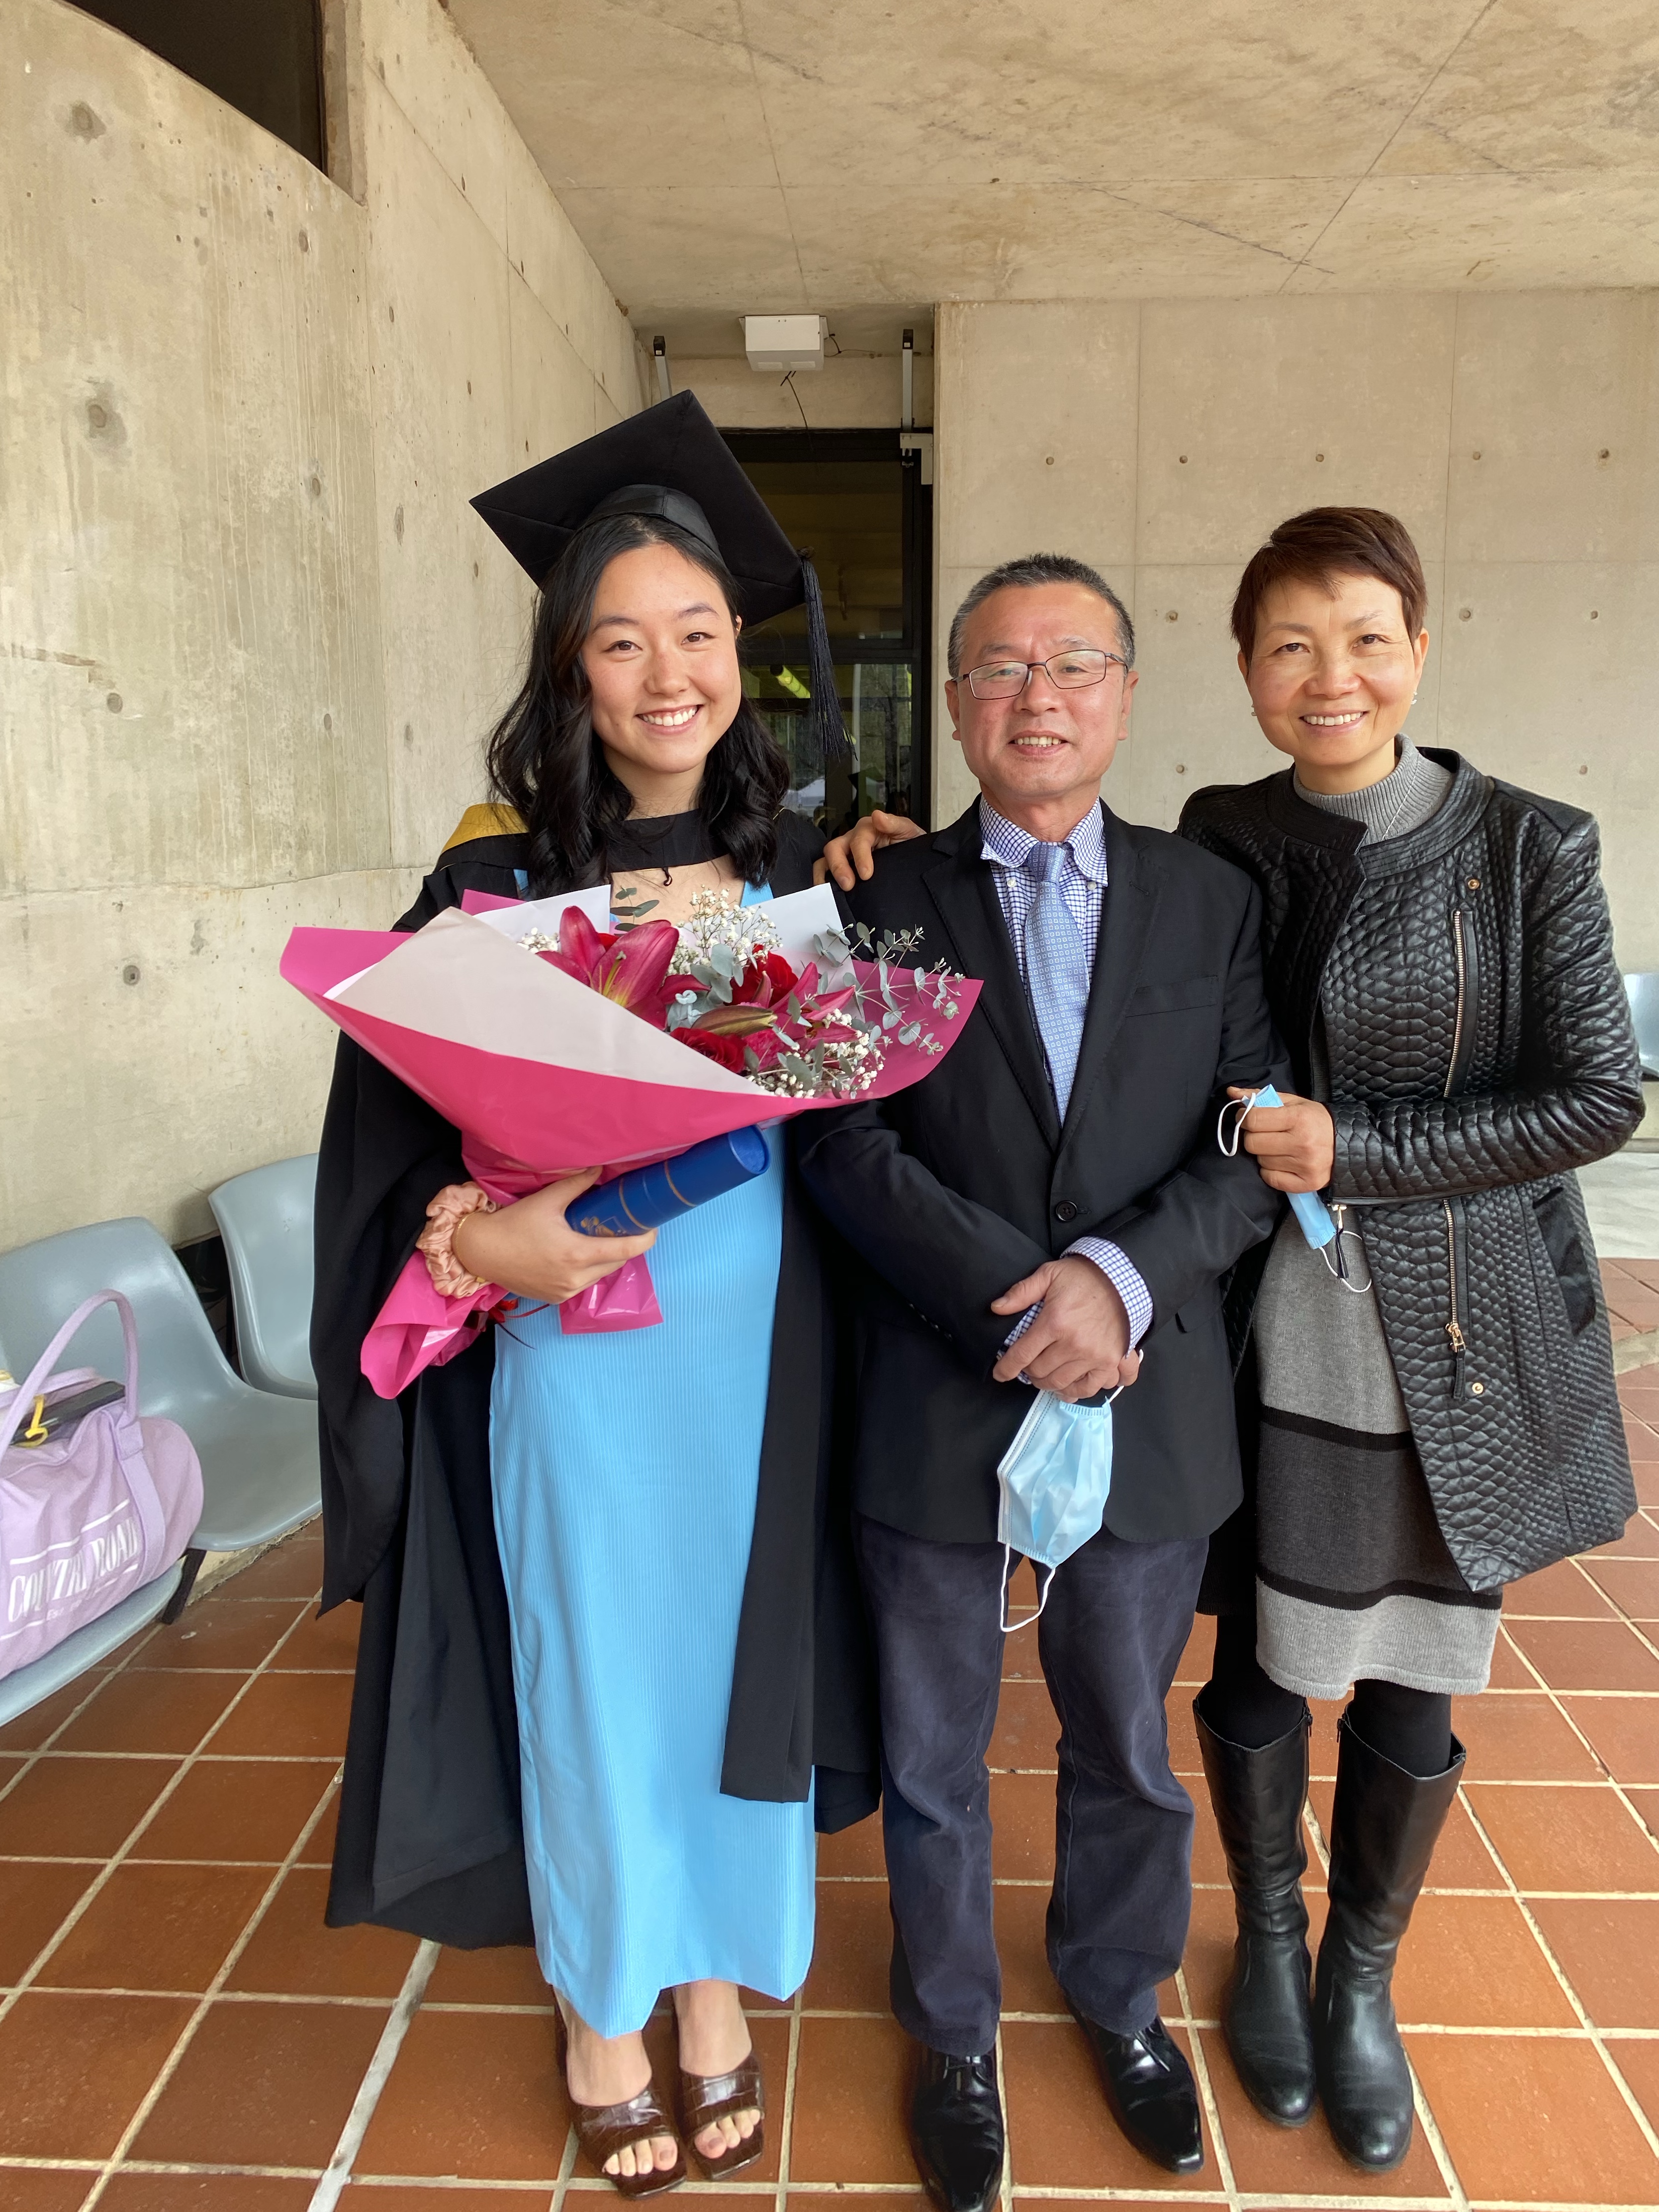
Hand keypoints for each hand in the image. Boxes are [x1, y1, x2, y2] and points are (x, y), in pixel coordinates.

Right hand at [451, 1169, 656, 1304]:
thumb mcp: (547, 1200)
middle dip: (624, 1245)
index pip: (627, 1251)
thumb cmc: (513, 1223)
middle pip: (617, 1263)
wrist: (480, 1252)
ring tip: (599, 1237)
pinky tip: (578, 1253)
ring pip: (601, 1275)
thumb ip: (578, 1184)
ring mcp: (565, 1292)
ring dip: (605, 1258)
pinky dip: (588, 1269)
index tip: (651, 1226)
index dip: (645, 1239)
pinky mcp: (555, 1298)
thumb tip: (601, 1168)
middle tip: (621, 1224)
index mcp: (577, 1254)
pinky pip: (584, 1283)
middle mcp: (575, 1279)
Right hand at [818, 808, 925, 890]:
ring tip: (831, 892)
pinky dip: (824, 882)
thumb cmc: (909, 844)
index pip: (858, 840)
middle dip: (838, 866)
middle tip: (848, 885)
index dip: (860, 857)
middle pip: (834, 847)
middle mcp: (853, 840)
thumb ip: (895, 823)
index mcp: (868, 829)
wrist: (915, 861)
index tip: (866, 874)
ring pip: (826, 860)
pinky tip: (829, 894)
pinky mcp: (843, 869)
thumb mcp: (908, 831)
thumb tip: (878, 816)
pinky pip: (826, 872)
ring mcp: (846, 855)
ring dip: (826, 875)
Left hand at [990, 1255, 1142, 1401]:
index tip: (1000, 1373)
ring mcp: (1094, 1355)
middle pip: (1040, 1372)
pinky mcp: (1111, 1361)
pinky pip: (1091, 1387)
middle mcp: (1074, 1344)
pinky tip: (1069, 1387)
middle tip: (1028, 1365)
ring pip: (1061, 1384)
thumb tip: (997, 1308)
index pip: (1022, 1355)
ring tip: (1045, 1376)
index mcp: (1055, 1322)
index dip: (1006, 1368)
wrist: (1123, 1279)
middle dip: (1028, 1372)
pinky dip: (1078, 1391)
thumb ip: (1021, 1292)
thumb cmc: (1084, 1277)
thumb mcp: (1049, 1274)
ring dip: (1049, 1383)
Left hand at [1227, 1086, 1334, 1193]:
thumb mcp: (1292, 1102)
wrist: (1346, 1144)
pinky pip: (1270, 1178)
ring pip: (1260, 1161)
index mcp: (1298, 1118)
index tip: (1248, 1117)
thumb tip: (1231, 1092)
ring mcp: (1304, 1166)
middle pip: (1252, 1143)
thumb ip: (1260, 1096)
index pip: (1253, 1120)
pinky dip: (1271, 1171)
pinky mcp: (1306, 1183)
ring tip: (1280, 1147)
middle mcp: (1302, 1143)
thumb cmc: (1315, 1120)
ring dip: (1264, 1153)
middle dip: (1254, 1136)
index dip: (1244, 1117)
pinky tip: (1283, 1162)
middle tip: (1266, 1133)